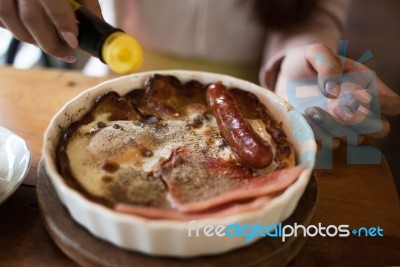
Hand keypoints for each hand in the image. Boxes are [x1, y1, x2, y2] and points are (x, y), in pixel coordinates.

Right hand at [0, 0, 101, 61]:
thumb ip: (87, 6)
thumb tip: (98, 34)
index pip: (51, 1)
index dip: (63, 24)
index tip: (74, 43)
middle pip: (30, 17)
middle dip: (50, 43)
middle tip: (67, 53)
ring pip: (10, 22)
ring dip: (32, 40)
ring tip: (49, 43)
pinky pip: (0, 21)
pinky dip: (15, 30)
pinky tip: (30, 32)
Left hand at [274, 43, 399, 147]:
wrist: (285, 78)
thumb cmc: (307, 62)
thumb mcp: (315, 53)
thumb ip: (327, 62)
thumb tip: (333, 89)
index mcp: (368, 87)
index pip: (392, 104)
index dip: (383, 104)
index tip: (358, 95)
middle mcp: (361, 111)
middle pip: (380, 130)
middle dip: (361, 121)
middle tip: (336, 108)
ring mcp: (343, 128)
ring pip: (354, 139)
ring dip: (334, 128)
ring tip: (310, 110)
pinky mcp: (324, 137)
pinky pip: (329, 146)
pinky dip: (318, 136)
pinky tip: (304, 120)